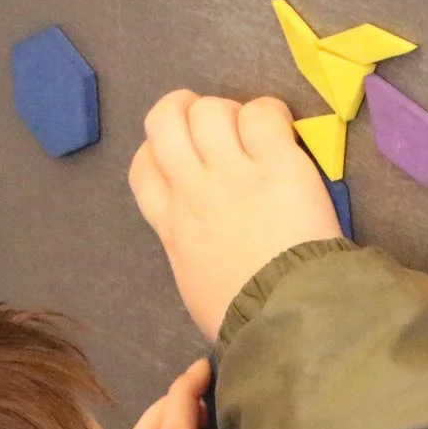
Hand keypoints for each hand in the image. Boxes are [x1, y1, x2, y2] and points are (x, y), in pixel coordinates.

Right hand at [129, 91, 344, 339]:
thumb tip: (203, 248)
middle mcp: (194, 190)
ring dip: (231, 112)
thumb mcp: (196, 288)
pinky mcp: (276, 164)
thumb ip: (191, 252)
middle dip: (185, 110)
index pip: (143, 166)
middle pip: (165, 120)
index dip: (158, 149)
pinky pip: (261, 114)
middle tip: (216, 126)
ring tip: (256, 134)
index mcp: (172, 225)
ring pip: (210, 110)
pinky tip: (285, 135)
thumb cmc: (242, 319)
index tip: (184, 157)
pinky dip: (271, 115)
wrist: (283, 318)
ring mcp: (233, 173)